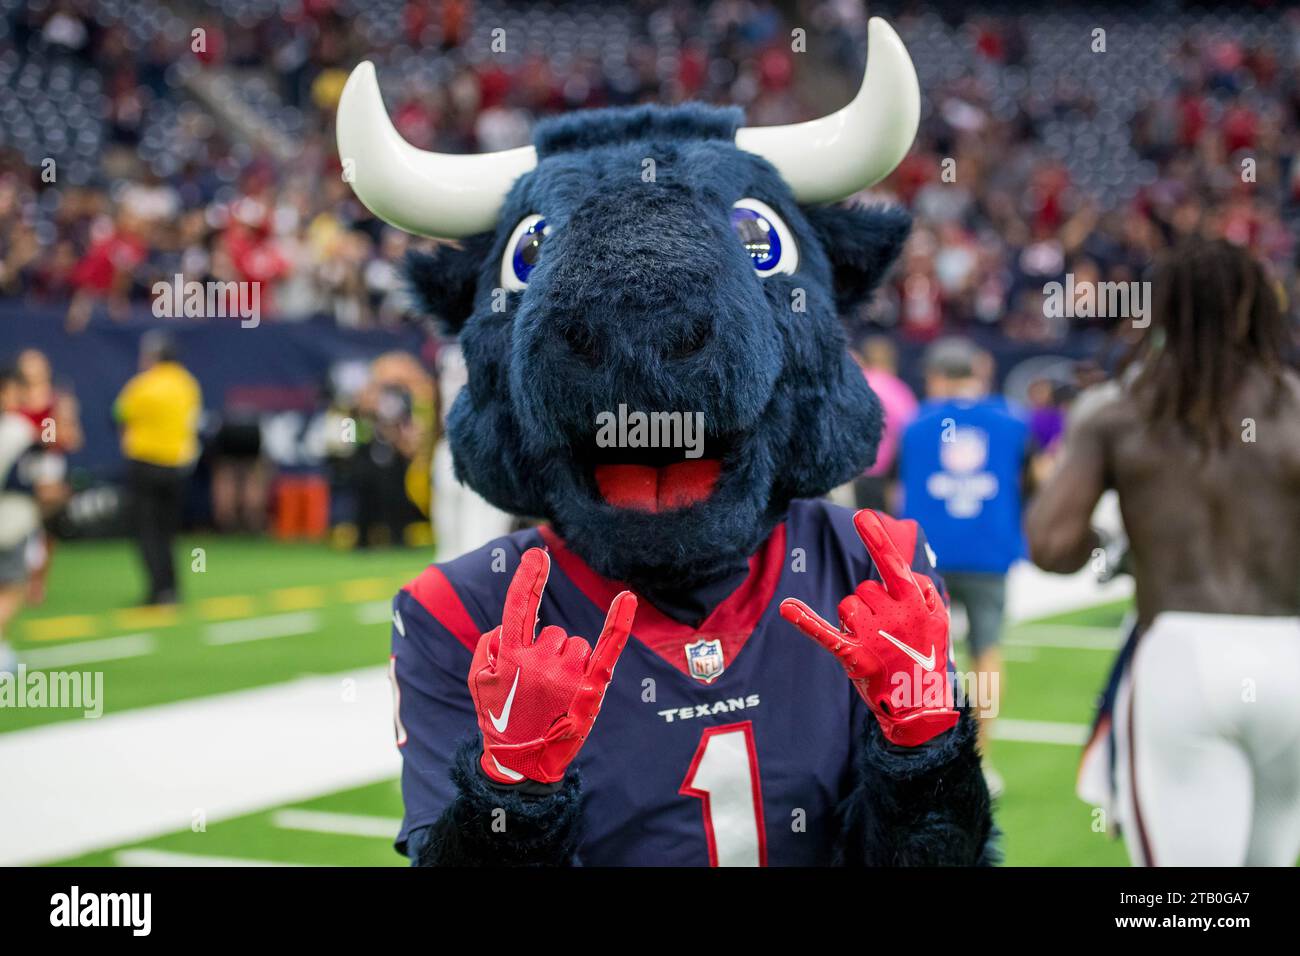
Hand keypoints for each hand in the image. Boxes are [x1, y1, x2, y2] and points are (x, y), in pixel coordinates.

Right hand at [469, 547, 636, 783]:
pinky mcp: (590, 688)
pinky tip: (627, 599)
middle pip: (554, 633)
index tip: (537, 554)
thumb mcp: (478, 683)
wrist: (522, 765)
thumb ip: (487, 646)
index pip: (518, 607)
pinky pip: (607, 647)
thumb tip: (507, 626)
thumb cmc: (499, 719)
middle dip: (548, 652)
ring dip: (568, 661)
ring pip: (576, 644)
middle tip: (539, 687)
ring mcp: (565, 675)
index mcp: (510, 656)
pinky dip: (619, 623)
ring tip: (557, 694)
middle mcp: (539, 661)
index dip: (527, 579)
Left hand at [780, 509, 956, 746]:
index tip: (861, 515)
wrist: (921, 707)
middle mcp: (894, 616)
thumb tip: (905, 573)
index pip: (893, 565)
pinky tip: (787, 608)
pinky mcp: (855, 656)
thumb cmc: (927, 659)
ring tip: (874, 641)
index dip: (876, 539)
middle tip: (886, 630)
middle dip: (870, 604)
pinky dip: (804, 620)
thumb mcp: (939, 622)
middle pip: (865, 589)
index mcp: (914, 604)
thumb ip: (922, 592)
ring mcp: (874, 636)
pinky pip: (825, 632)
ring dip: (855, 619)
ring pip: (848, 606)